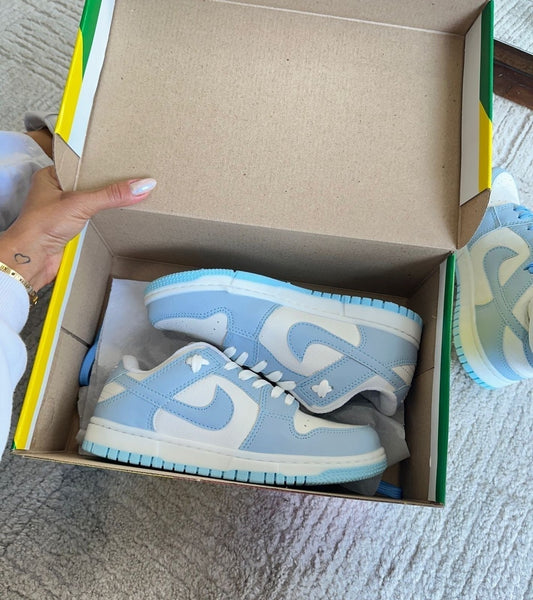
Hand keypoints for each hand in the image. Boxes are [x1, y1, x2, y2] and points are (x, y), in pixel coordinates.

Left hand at [0, 166, 155, 292]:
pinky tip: (118, 213)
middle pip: (89, 183)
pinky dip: (103, 215)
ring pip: (91, 200)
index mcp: (51, 176)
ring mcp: (62, 210)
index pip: (82, 164)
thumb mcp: (81, 203)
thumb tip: (143, 185)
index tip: (125, 161)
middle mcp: (56, 192)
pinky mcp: (69, 227)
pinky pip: (92, 216)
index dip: (102, 163)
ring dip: (107, 201)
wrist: (32, 258)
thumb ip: (112, 195)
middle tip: (132, 176)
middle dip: (108, 182)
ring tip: (130, 192)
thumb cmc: (43, 225)